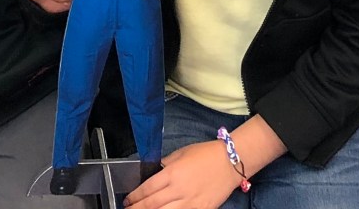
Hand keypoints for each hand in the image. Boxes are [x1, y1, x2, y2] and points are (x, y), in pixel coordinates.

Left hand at [125, 141, 239, 208]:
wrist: (231, 162)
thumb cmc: (206, 154)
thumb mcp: (181, 154)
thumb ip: (165, 166)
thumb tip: (152, 175)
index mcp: (172, 173)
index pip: (147, 189)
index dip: (135, 197)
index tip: (128, 200)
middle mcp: (179, 190)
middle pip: (152, 205)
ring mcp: (191, 203)